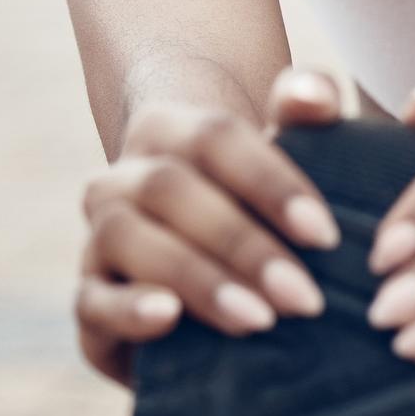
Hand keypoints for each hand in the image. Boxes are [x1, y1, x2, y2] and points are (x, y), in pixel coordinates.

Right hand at [74, 67, 346, 384]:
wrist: (212, 271)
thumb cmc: (263, 205)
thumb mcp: (294, 158)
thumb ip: (308, 110)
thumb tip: (313, 95)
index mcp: (167, 130)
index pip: (214, 138)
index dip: (269, 183)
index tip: (325, 236)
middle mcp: (121, 177)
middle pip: (169, 189)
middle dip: (242, 246)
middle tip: (305, 298)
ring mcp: (98, 237)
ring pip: (124, 238)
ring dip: (196, 280)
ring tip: (259, 320)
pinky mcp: (88, 301)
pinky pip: (89, 302)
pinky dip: (126, 310)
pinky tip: (169, 317)